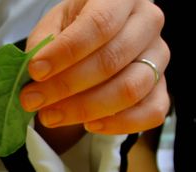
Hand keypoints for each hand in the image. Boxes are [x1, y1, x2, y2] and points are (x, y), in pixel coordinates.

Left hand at [19, 0, 168, 135]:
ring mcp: (159, 56)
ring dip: (86, 109)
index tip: (35, 72)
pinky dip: (119, 124)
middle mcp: (147, 22)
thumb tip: (36, 74)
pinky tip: (89, 125)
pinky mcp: (162, 87)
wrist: (95, 44)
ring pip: (130, 89)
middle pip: (112, 60)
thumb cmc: (74, 32)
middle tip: (33, 100)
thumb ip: (43, 46)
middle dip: (66, 86)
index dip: (65, 52)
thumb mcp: (53, 27)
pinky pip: (151, 112)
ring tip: (51, 116)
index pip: (99, 24)